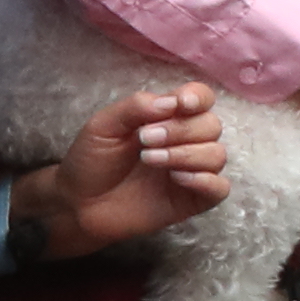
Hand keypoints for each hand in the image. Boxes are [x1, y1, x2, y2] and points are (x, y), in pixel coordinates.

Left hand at [31, 82, 230, 259]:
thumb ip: (136, 107)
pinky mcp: (192, 200)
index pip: (201, 98)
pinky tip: (177, 179)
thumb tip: (171, 102)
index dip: (199, 97)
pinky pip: (220, 188)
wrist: (79, 204)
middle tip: (145, 140)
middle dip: (181, 130)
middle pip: (211, 125)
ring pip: (217, 154)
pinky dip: (206, 181)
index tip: (181, 105)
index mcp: (168, 117)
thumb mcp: (104, 125)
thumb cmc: (91, 160)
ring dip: (187, 154)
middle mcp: (185, 141)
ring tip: (150, 160)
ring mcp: (191, 171)